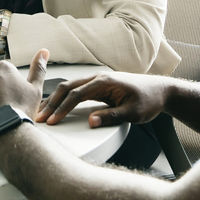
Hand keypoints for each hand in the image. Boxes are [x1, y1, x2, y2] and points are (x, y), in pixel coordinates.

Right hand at [37, 72, 171, 128]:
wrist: (160, 91)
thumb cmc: (149, 100)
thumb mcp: (133, 113)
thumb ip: (111, 117)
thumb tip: (91, 122)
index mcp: (105, 82)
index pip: (76, 95)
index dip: (62, 109)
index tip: (52, 122)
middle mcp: (98, 78)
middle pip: (67, 88)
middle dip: (52, 103)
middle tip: (39, 117)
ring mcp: (98, 81)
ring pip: (70, 88)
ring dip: (55, 100)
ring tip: (42, 113)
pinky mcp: (99, 87)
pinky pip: (76, 91)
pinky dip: (64, 98)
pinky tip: (56, 107)